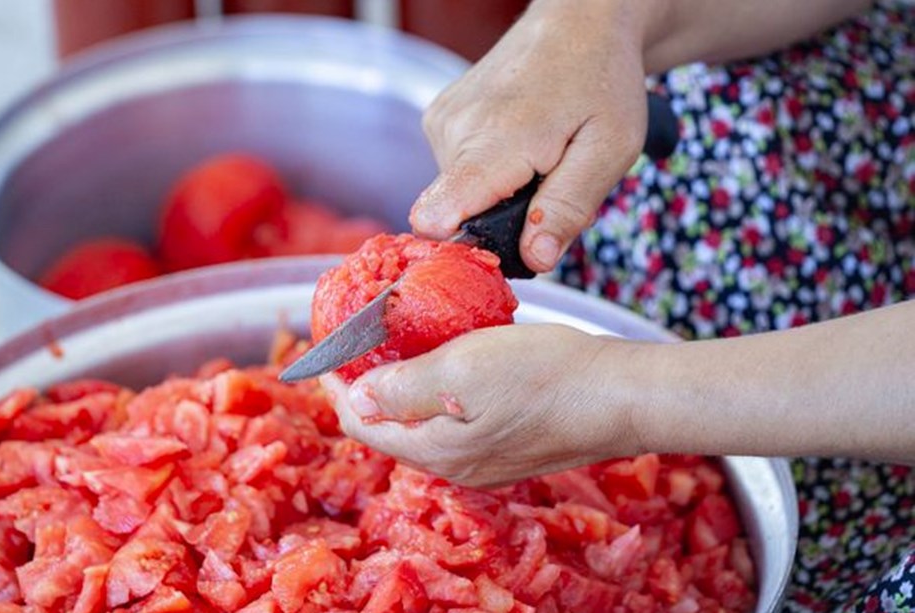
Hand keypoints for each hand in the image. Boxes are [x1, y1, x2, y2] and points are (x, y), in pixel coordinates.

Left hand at [320, 324, 642, 487]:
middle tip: (358, 341)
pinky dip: (435, 391)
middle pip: (388, 426)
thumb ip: (404, 387)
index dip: (337, 385)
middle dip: (366, 385)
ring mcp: (483, 461)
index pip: (362, 423)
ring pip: (420, 423)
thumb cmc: (547, 375)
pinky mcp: (507, 446)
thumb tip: (359, 397)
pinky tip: (447, 359)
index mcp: (435, 450)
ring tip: (397, 343)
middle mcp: (454, 465)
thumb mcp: (463, 369)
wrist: (620, 396)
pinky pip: (452, 421)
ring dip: (401, 386)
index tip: (326, 348)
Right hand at [410, 0, 652, 272]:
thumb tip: (535, 260)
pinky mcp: (438, 119)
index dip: (467, 249)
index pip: (439, 217)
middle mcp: (454, 131)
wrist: (579, 21)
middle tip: (553, 183)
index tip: (505, 248)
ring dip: (502, 193)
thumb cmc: (601, 80)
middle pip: (460, 216)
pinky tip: (521, 145)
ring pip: (460, 195)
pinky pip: (457, 171)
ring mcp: (441, 122)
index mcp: (494, 142)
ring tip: (541, 158)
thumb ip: (569, 207)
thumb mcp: (609, 150)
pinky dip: (490, 171)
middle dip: (507, 218)